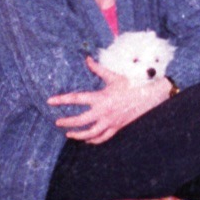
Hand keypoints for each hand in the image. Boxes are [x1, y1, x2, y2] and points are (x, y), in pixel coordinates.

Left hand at [48, 55, 169, 143]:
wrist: (149, 96)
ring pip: (90, 134)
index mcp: (101, 98)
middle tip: (58, 122)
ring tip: (69, 134)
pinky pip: (103, 138)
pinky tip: (87, 140)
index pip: (76, 99)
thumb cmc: (131, 85)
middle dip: (67, 122)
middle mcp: (104, 112)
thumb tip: (87, 59)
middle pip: (80, 121)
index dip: (62, 100)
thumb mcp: (114, 76)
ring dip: (78, 135)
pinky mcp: (117, 128)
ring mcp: (110, 122)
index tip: (50, 101)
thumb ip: (98, 69)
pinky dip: (93, 140)